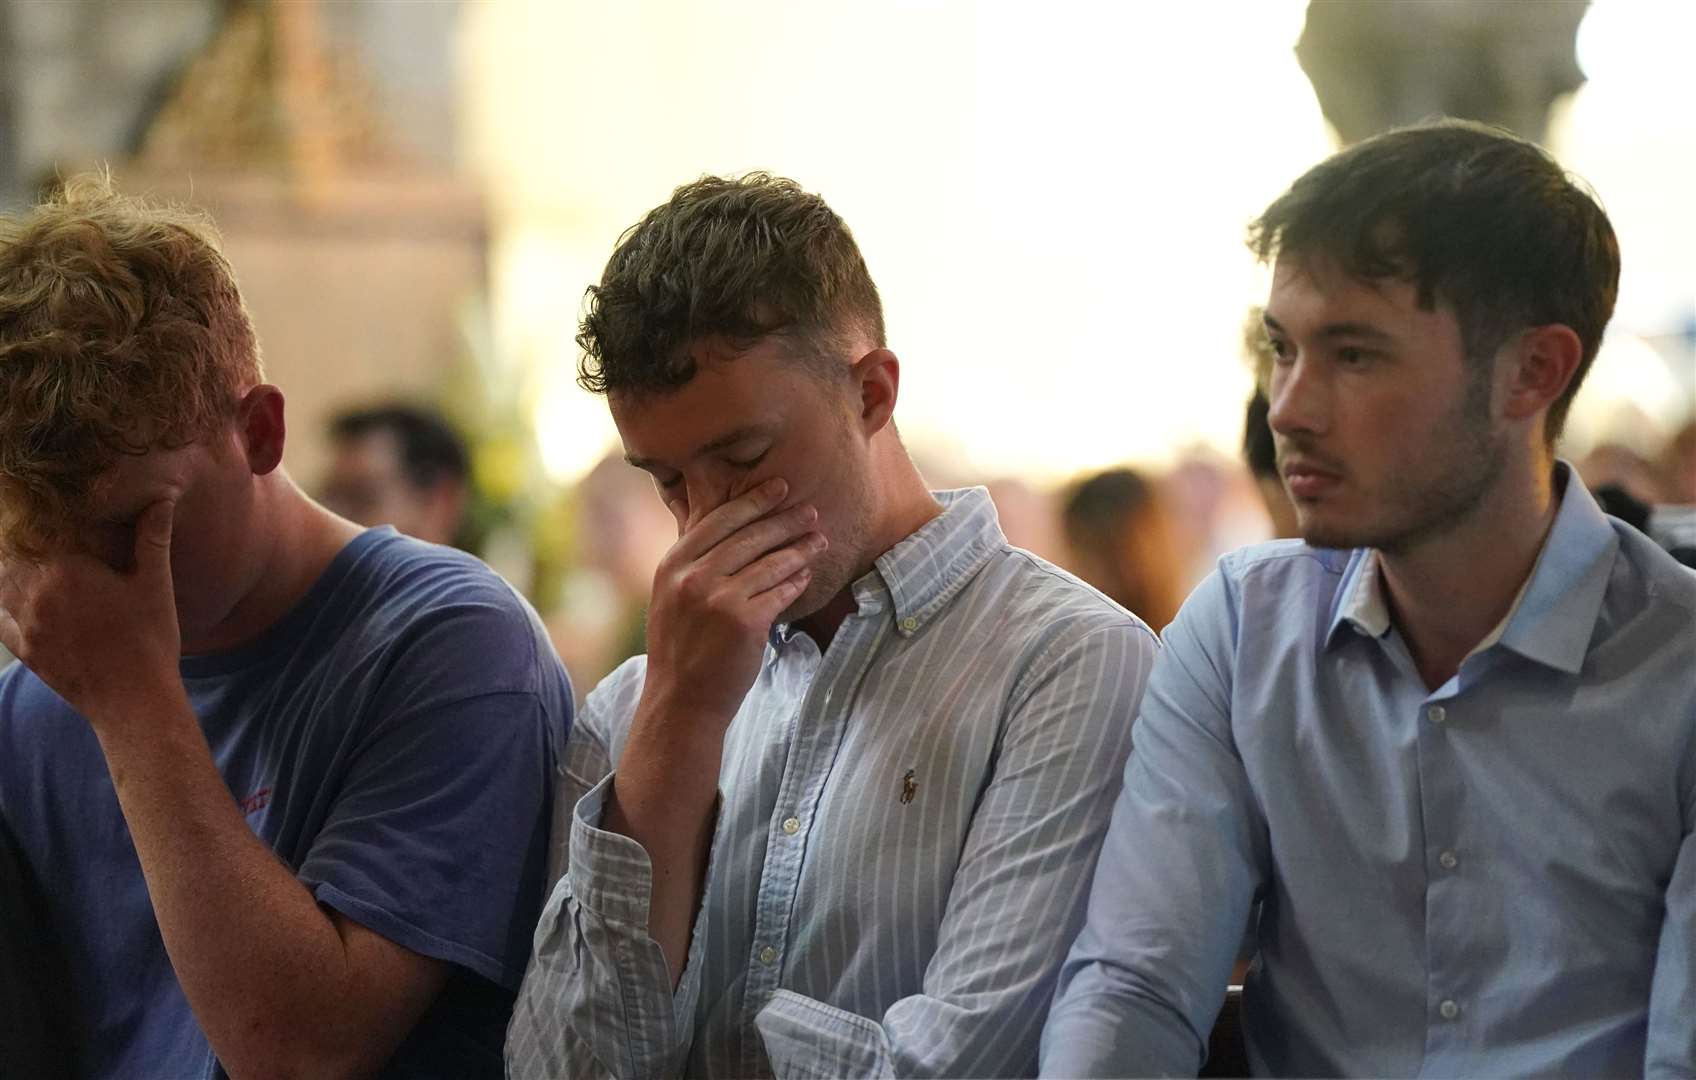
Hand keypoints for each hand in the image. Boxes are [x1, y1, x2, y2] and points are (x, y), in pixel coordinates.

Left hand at [0, 499, 183, 724]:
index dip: (40, 518)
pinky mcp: (24, 649)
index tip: (47, 509)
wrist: (133, 698)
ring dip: (10, 571)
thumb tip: (161, 500)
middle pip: (13, 555)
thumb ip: (151, 539)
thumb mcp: (155, 585)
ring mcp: (26, 624)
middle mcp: (37, 593)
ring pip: (1, 584)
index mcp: (67, 570)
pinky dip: (1, 607)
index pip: (38, 531)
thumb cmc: (149, 639)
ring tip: (26, 563)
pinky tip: (12, 600)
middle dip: (24, 544)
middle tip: (37, 536)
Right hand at [640, 477, 823, 727]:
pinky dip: (796, 583)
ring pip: (769, 564)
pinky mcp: (744, 623)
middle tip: (810, 511)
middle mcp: (692, 578)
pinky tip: (807, 576)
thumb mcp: (670, 596)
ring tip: (820, 541)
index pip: (718, 520)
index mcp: (673, 565)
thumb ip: (692, 562)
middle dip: (785, 521)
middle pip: (749, 537)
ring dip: (799, 550)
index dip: (752, 501)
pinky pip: (779, 593)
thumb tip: (717, 520)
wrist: (681, 700)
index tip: (778, 488)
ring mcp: (718, 600)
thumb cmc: (681, 648)